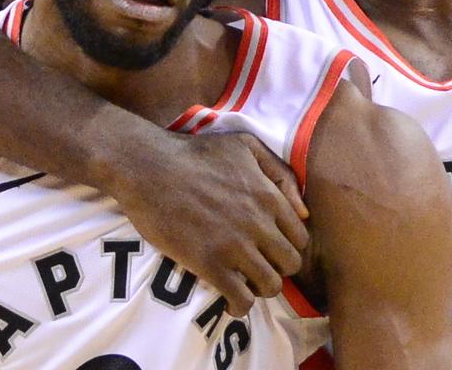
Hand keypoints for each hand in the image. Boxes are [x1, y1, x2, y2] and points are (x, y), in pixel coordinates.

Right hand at [106, 131, 309, 316]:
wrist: (148, 167)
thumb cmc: (194, 153)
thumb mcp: (244, 145)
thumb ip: (280, 172)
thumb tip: (303, 211)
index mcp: (268, 197)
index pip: (300, 238)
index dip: (288, 246)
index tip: (272, 249)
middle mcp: (259, 224)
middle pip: (290, 265)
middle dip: (278, 268)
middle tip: (259, 266)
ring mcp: (235, 246)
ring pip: (270, 285)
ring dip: (260, 289)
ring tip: (245, 283)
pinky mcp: (209, 264)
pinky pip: (241, 299)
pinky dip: (239, 306)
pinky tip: (229, 301)